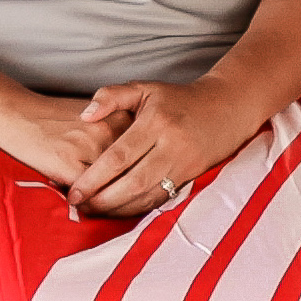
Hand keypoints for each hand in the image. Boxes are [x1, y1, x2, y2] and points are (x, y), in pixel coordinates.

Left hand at [62, 73, 275, 225]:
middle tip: (79, 208)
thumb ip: (111, 96)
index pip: (118, 157)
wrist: (227, 108)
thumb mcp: (144, 88)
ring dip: (119, 209)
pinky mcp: (192, 177)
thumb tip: (85, 115)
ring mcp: (184, 164)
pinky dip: (140, 209)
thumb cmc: (177, 99)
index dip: (94, 178)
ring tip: (95, 212)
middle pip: (131, 182)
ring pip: (147, 195)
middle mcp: (170, 146)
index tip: (74, 192)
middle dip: (103, 200)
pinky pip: (162, 198)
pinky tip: (121, 212)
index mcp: (155, 123)